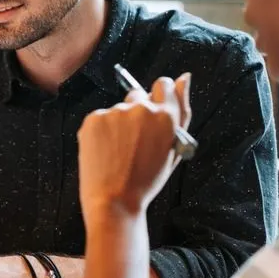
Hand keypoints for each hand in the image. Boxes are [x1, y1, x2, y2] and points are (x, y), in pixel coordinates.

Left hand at [77, 74, 191, 218]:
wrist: (114, 200)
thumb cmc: (147, 179)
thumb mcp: (173, 149)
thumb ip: (181, 111)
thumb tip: (185, 77)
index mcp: (166, 116)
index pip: (164, 84)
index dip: (159, 94)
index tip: (153, 104)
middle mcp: (142, 109)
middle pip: (138, 95)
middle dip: (136, 111)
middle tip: (132, 141)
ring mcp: (115, 112)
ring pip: (117, 110)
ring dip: (117, 124)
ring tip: (117, 152)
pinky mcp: (94, 118)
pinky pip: (99, 118)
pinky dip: (100, 132)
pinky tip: (104, 152)